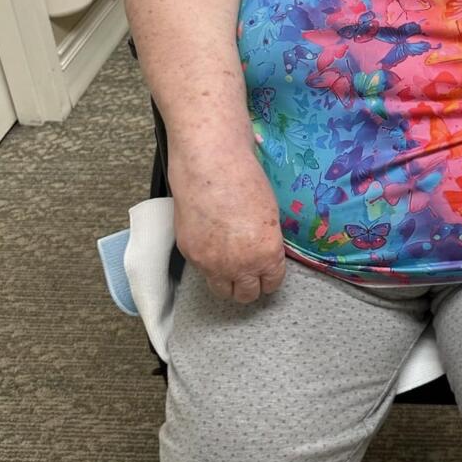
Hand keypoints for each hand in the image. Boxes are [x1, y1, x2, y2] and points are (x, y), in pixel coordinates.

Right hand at [169, 142, 285, 302]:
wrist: (211, 166)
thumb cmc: (245, 181)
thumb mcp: (269, 215)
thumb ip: (266, 243)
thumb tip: (263, 254)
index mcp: (267, 255)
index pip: (271, 284)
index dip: (269, 279)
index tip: (266, 274)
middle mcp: (240, 266)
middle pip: (246, 295)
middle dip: (249, 286)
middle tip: (248, 273)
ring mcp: (212, 263)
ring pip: (222, 291)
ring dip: (227, 282)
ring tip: (229, 265)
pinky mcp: (190, 254)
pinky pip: (202, 272)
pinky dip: (208, 264)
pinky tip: (211, 245)